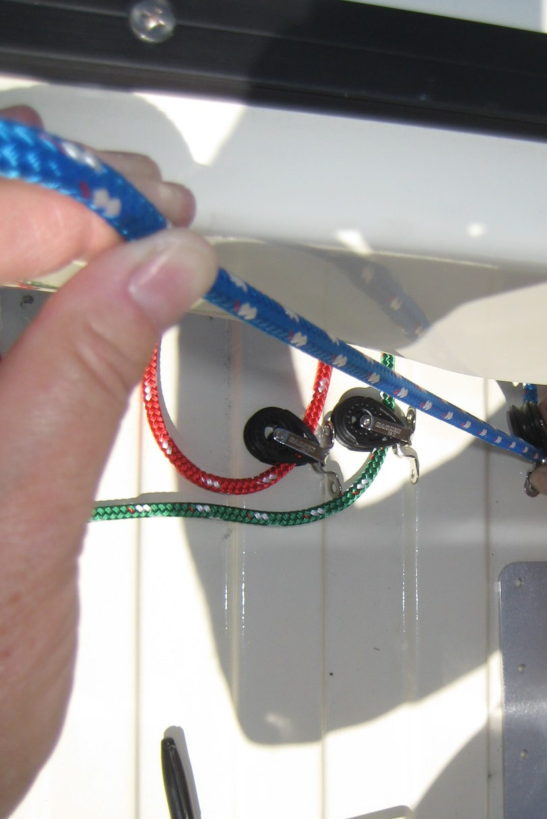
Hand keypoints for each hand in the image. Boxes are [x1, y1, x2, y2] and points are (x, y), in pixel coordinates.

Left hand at [0, 107, 216, 818]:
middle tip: (136, 203)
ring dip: (39, 234)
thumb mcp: (22, 522)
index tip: (137, 226)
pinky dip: (40, 298)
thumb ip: (82, 375)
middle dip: (37, 197)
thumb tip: (154, 268)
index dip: (39, 208)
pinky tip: (91, 294)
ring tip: (128, 231)